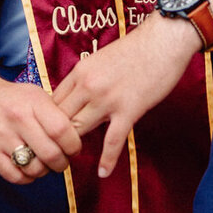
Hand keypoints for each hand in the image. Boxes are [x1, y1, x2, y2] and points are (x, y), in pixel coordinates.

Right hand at [0, 54, 82, 184]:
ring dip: (44, 171)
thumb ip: (54, 114)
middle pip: (50, 153)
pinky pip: (14, 175)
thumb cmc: (10, 97)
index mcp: (33, 102)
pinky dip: (26, 177)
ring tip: (43, 164)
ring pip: (33, 168)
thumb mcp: (34, 95)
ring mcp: (1, 136)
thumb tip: (77, 138)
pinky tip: (27, 169)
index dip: (74, 145)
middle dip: (62, 163)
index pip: (63, 130)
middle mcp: (17, 118)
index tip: (74, 148)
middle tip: (61, 161)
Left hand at [52, 0, 212, 178]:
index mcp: (80, 72)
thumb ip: (88, 79)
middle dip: (54, 137)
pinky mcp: (128, 110)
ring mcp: (107, 99)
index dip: (48, 120)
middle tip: (54, 152)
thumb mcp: (101, 59)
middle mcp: (88, 86)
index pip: (54, 101)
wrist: (164, 39)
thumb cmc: (136, 49)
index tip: (49, 133)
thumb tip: (80, 97)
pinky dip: (107, 159)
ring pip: (79, 130)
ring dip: (74, 147)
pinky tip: (103, 173)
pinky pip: (113, 140)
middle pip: (60, 118)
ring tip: (69, 162)